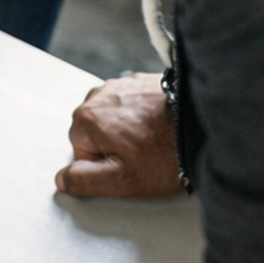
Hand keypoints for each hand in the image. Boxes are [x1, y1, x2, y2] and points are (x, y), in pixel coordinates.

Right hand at [56, 73, 183, 200]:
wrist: (202, 125)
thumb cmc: (165, 154)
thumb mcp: (121, 180)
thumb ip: (84, 181)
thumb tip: (61, 179)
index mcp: (86, 118)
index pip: (82, 152)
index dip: (105, 166)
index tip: (128, 167)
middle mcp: (99, 95)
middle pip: (95, 132)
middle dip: (115, 146)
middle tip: (143, 157)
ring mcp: (121, 85)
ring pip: (114, 118)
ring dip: (129, 131)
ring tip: (154, 143)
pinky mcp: (141, 81)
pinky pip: (132, 106)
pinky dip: (143, 117)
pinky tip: (161, 128)